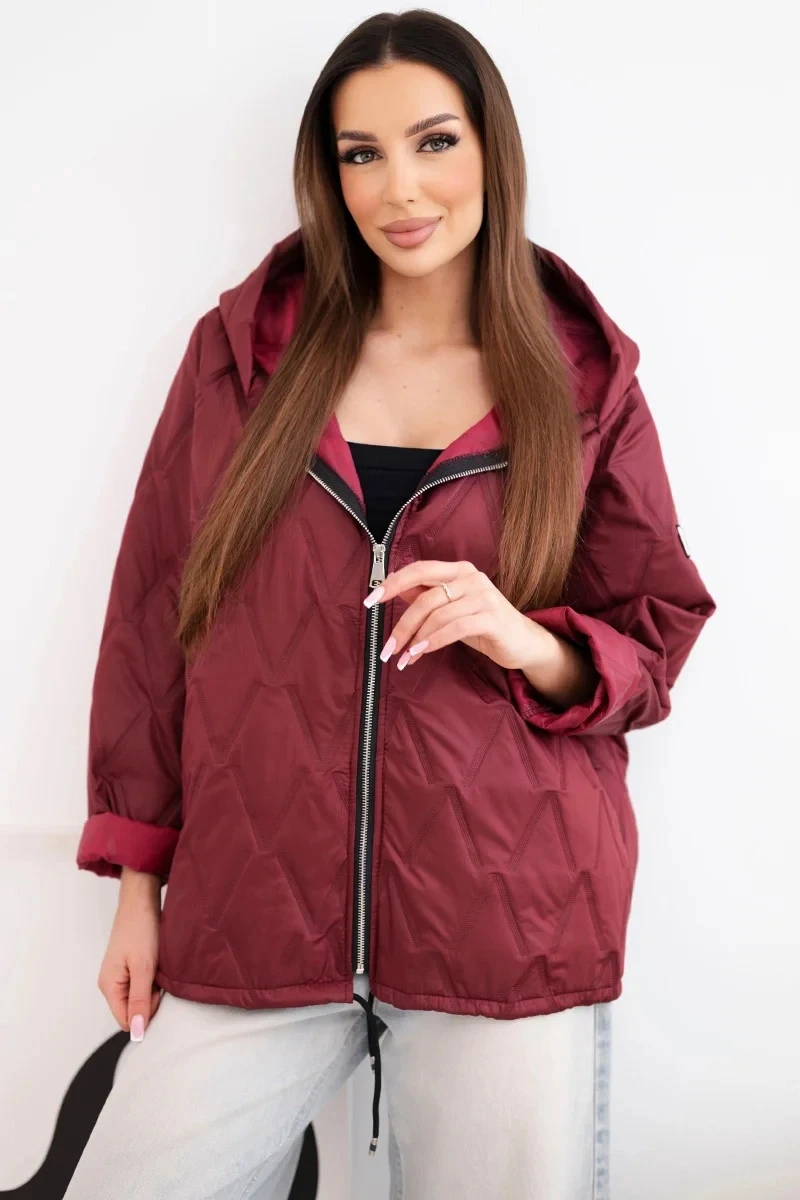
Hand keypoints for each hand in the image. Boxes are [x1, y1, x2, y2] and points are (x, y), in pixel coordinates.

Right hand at [97, 878, 163, 1039]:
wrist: (141, 900)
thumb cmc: (140, 930)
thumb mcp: (143, 968)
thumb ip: (140, 1001)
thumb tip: (137, 1033)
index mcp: (109, 987)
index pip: (126, 1021)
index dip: (146, 1013)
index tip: (158, 994)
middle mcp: (112, 983)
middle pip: (133, 1010)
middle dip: (151, 1000)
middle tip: (159, 977)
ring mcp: (120, 974)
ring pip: (140, 996)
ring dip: (153, 988)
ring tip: (158, 968)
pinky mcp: (130, 966)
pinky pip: (142, 983)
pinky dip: (153, 977)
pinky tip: (157, 964)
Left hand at [364, 558, 552, 671]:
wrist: (522, 642)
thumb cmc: (483, 624)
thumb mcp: (451, 609)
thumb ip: (427, 597)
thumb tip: (395, 589)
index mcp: (459, 570)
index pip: (419, 569)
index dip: (393, 583)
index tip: (370, 600)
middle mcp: (471, 577)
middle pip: (425, 597)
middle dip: (402, 624)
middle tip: (387, 647)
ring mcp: (483, 596)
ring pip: (437, 614)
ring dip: (415, 639)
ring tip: (403, 657)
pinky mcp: (491, 617)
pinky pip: (454, 628)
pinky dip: (434, 641)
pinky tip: (421, 653)